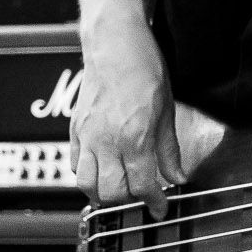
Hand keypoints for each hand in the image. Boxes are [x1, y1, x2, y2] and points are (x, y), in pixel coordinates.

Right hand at [70, 20, 186, 217]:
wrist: (115, 43)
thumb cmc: (143, 68)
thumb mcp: (168, 110)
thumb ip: (169, 149)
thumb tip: (177, 176)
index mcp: (134, 137)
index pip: (142, 185)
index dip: (154, 202)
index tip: (160, 208)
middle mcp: (106, 140)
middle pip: (111, 192)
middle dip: (129, 201)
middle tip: (142, 196)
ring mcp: (87, 136)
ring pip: (86, 184)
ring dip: (103, 193)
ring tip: (120, 188)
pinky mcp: (74, 129)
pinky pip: (73, 164)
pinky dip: (85, 175)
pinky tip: (100, 171)